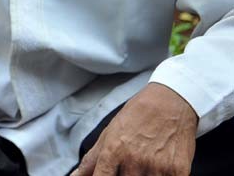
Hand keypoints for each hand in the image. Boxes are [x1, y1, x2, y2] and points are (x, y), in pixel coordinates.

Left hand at [73, 83, 197, 175]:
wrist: (170, 101)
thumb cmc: (137, 116)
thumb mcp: (109, 133)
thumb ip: (92, 159)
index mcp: (113, 150)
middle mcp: (134, 159)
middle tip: (128, 166)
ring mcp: (157, 167)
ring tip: (144, 164)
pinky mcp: (178, 171)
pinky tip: (158, 169)